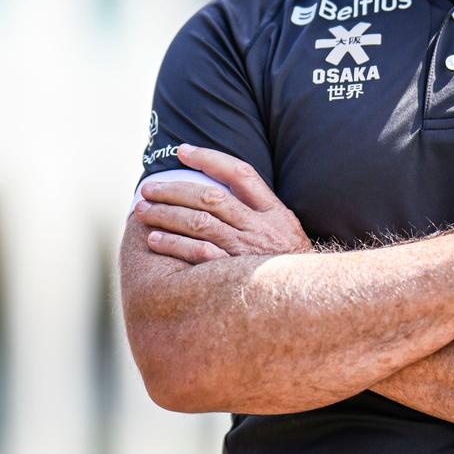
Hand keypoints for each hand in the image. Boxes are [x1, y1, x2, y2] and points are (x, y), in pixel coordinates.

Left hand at [133, 144, 312, 262]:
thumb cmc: (292, 267)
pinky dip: (174, 245)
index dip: (210, 159)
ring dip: (166, 214)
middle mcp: (260, 228)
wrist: (311, 302)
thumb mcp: (287, 233)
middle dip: (174, 189)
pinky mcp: (234, 276)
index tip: (183, 151)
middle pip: (211, 198)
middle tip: (147, 187)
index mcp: (275, 212)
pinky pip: (198, 255)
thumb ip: (261, 211)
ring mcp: (247, 252)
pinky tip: (154, 239)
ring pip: (199, 224)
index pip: (240, 173)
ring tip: (142, 210)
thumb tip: (225, 188)